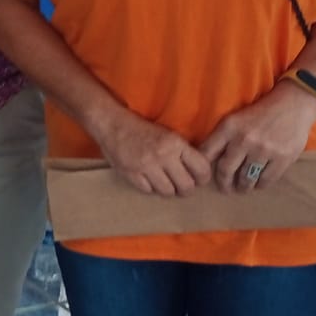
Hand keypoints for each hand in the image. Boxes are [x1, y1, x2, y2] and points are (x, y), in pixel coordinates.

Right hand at [89, 106, 211, 196]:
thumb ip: (183, 151)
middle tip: (182, 186)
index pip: (202, 169)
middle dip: (186, 189)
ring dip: (168, 190)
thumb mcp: (168, 134)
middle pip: (186, 186)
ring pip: (168, 192)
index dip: (202, 178)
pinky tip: (149, 180)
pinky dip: (150, 188)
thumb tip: (199, 171)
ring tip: (166, 184)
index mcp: (175, 143)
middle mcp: (163, 155)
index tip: (198, 179)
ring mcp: (146, 166)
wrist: (112, 124)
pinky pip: (149, 191)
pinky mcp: (131, 174)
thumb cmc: (142, 128)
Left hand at [199, 82, 315, 193]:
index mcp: (229, 127)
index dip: (203, 167)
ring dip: (243, 187)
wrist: (293, 104)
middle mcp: (243, 140)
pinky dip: (260, 185)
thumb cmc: (261, 113)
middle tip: (225, 189)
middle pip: (225, 170)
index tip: (204, 176)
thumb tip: (207, 159)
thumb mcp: (235, 119)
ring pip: (246, 178)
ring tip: (242, 188)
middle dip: (223, 183)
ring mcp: (263, 150)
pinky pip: (266, 180)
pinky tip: (258, 183)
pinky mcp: (282, 158)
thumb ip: (222, 137)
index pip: (207, 152)